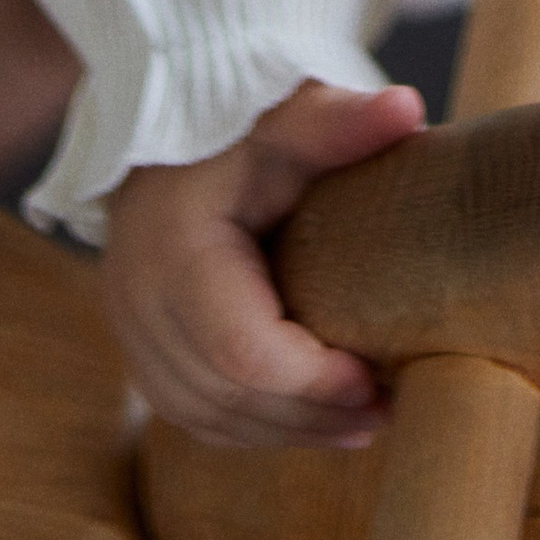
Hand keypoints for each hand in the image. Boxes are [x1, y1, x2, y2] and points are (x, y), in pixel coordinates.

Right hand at [104, 77, 425, 446]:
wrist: (169, 136)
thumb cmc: (239, 128)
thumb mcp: (288, 117)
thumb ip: (341, 121)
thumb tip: (410, 109)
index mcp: (173, 247)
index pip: (240, 348)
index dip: (311, 380)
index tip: (377, 379)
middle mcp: (136, 297)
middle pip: (224, 394)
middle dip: (309, 415)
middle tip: (386, 411)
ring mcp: (129, 329)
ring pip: (205, 415)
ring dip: (285, 430)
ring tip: (361, 423)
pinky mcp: (139, 348)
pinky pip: (190, 411)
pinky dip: (252, 425)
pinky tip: (309, 420)